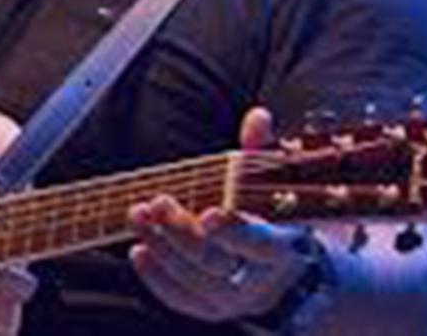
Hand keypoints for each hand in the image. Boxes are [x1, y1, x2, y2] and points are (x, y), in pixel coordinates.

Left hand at [127, 108, 310, 322]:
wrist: (288, 276)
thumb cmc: (275, 220)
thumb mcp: (275, 187)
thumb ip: (261, 153)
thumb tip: (257, 117)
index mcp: (283, 249)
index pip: (260, 246)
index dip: (234, 233)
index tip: (209, 212)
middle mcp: (260, 281)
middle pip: (218, 264)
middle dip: (183, 233)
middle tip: (159, 202)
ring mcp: (235, 300)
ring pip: (195, 282)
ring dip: (162, 248)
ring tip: (139, 216)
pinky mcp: (212, 310)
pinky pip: (182, 300)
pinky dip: (156, 278)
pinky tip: (139, 250)